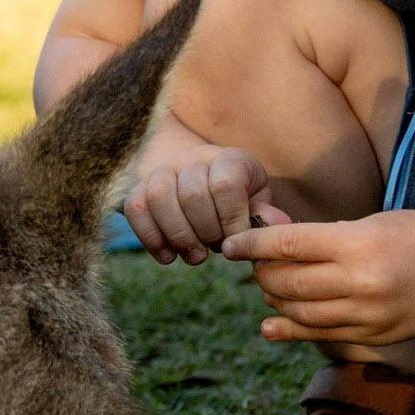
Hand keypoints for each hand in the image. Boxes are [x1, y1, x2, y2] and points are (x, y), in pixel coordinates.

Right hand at [123, 135, 277, 265]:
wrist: (201, 177)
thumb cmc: (238, 198)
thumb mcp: (257, 202)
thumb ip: (265, 216)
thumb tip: (278, 225)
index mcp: (229, 159)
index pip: (225, 185)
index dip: (232, 221)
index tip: (237, 242)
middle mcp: (193, 158)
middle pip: (192, 194)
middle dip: (206, 232)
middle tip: (216, 249)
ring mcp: (163, 170)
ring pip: (159, 197)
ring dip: (179, 235)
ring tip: (195, 256)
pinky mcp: (139, 187)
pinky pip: (136, 208)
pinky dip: (151, 238)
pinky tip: (169, 256)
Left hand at [220, 209, 414, 346]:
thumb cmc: (413, 233)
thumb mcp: (368, 222)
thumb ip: (322, 236)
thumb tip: (269, 240)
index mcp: (358, 244)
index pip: (289, 245)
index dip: (253, 245)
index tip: (231, 245)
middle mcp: (362, 282)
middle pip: (289, 282)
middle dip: (262, 273)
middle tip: (253, 264)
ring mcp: (369, 315)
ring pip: (301, 313)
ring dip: (276, 300)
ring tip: (270, 286)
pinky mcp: (375, 336)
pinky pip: (322, 335)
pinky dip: (292, 330)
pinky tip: (272, 324)